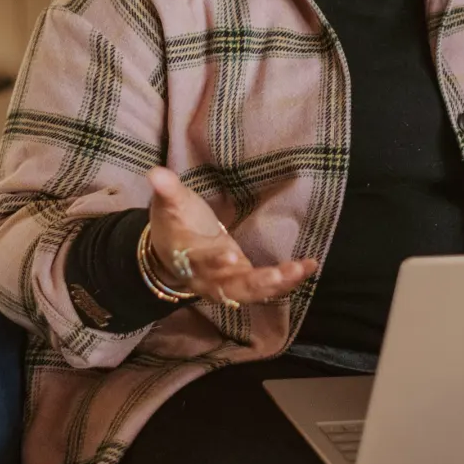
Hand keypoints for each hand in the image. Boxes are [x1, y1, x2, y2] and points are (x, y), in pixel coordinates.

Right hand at [146, 167, 318, 304]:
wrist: (172, 255)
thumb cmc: (174, 224)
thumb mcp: (169, 205)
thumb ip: (167, 190)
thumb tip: (155, 172)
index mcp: (187, 256)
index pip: (200, 260)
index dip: (213, 260)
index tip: (230, 255)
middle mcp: (207, 277)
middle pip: (229, 286)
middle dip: (255, 282)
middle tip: (278, 275)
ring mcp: (226, 284)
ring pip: (251, 291)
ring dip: (277, 284)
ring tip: (300, 270)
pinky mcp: (243, 283)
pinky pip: (265, 287)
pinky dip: (287, 281)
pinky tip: (308, 267)